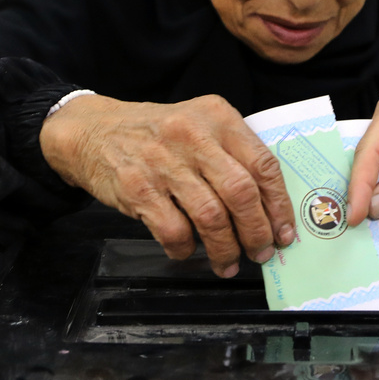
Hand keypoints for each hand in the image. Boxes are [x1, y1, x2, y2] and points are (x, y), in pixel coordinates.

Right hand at [39, 93, 294, 277]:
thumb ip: (233, 154)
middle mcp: (192, 135)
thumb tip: (270, 209)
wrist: (93, 131)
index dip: (279, 205)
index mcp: (217, 116)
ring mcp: (163, 162)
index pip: (262, 163)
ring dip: (225, 248)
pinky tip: (188, 251)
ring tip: (229, 262)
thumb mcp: (199, 125)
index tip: (285, 232)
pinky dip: (186, 249)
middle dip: (257, 232)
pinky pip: (174, 231)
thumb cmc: (158, 134)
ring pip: (210, 217)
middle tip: (262, 252)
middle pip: (241, 193)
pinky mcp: (137, 188)